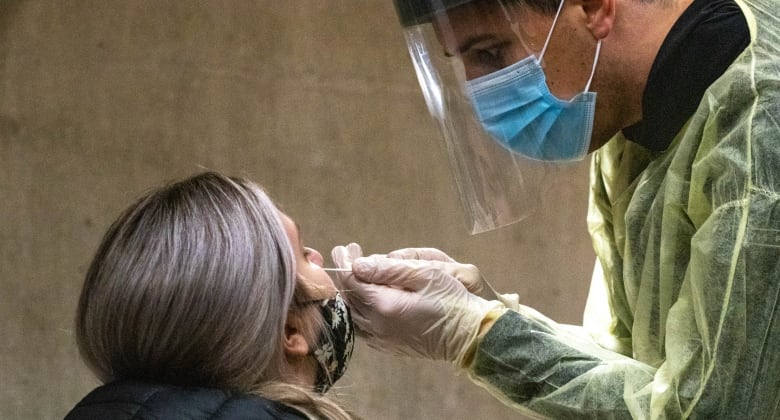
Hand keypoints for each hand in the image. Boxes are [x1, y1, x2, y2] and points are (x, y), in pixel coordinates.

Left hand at [332, 245, 503, 362]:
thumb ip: (388, 269)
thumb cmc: (452, 301)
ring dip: (351, 293)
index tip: (344, 247)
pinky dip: (359, 310)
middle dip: (347, 274)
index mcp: (383, 306)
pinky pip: (363, 327)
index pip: (352, 281)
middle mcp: (376, 326)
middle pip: (349, 298)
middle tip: (350, 254)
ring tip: (357, 275)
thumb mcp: (425, 275)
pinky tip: (366, 299)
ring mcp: (382, 340)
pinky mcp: (389, 347)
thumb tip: (357, 264)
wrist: (470, 338)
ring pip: (353, 314)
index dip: (345, 262)